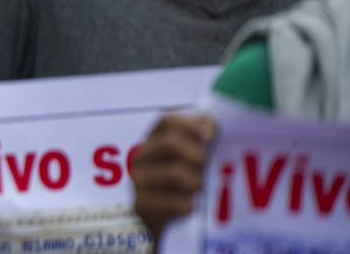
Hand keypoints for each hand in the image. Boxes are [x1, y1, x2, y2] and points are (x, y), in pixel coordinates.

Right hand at [132, 113, 215, 241]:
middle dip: (197, 154)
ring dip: (195, 182)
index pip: (167, 121)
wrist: (166, 229)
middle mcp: (142, 157)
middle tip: (206, 168)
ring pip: (176, 172)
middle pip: (170, 142)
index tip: (210, 136)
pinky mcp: (140, 205)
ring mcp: (138, 181)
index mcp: (154, 142)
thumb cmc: (183, 190)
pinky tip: (190, 207)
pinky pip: (171, 201)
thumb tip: (207, 122)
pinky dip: (186, 204)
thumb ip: (200, 140)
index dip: (191, 124)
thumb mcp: (192, 162)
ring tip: (199, 191)